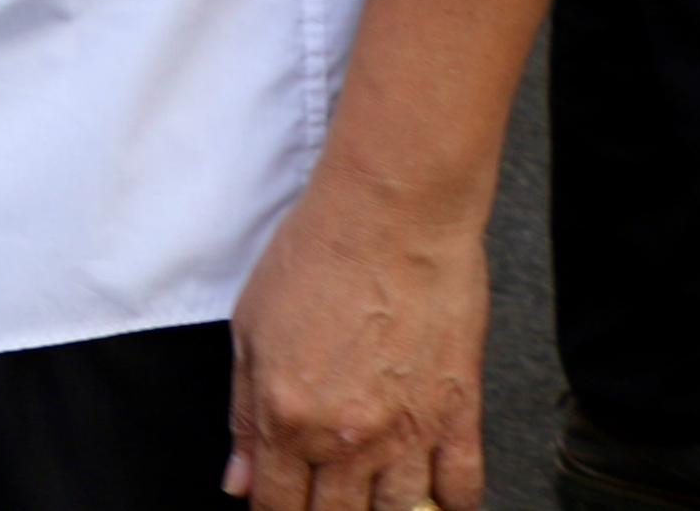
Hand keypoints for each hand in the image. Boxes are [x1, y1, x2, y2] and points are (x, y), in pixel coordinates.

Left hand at [225, 169, 488, 510]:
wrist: (391, 217)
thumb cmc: (317, 256)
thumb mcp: (249, 328)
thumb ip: (243, 414)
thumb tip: (238, 478)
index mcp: (286, 416)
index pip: (277, 504)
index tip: (275, 506)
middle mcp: (347, 437)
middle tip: (324, 497)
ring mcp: (408, 432)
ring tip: (373, 496)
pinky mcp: (458, 415)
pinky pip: (461, 489)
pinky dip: (450, 504)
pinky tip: (436, 498)